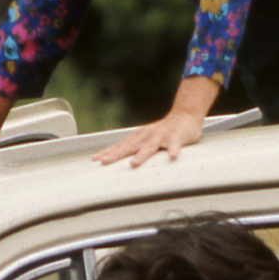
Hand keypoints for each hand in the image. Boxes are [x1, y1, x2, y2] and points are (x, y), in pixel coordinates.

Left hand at [95, 75, 221, 167]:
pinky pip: (175, 145)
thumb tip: (116, 156)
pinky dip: (173, 151)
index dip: (107, 152)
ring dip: (142, 155)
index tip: (94, 160)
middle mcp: (147, 136)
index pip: (120, 146)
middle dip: (116, 155)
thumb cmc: (164, 131)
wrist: (184, 115)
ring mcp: (161, 136)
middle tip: (104, 162)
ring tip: (133, 164)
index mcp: (139, 137)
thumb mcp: (146, 138)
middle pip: (129, 147)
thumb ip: (134, 147)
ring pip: (150, 147)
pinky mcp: (176, 137)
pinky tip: (172, 157)